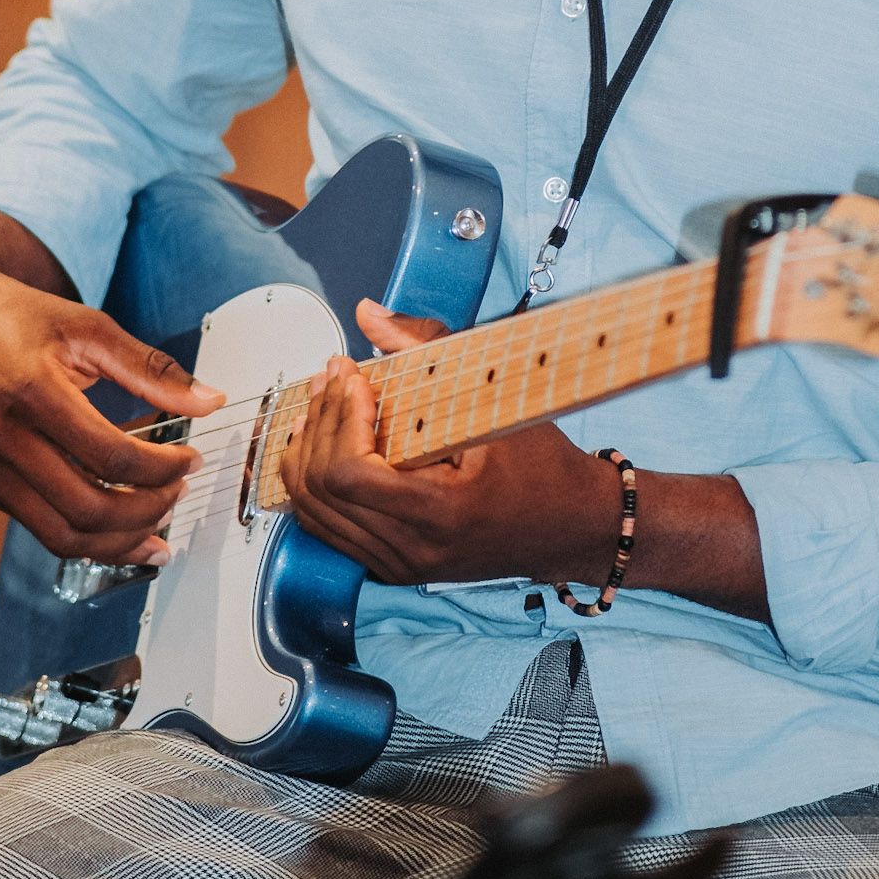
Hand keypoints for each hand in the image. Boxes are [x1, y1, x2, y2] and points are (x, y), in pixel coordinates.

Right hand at [0, 209, 224, 565]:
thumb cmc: (19, 318)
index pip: (110, 457)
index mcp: (32, 394)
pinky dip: (86, 537)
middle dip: (147, 512)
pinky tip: (118, 527)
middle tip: (180, 493)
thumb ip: (150, 367)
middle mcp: (3, 441)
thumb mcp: (89, 327)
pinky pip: (40, 529)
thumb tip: (210, 400)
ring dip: (119, 542)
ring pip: (61, 537)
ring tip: (159, 528)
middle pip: (87, 510)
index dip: (162, 468)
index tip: (191, 458)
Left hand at [280, 302, 622, 585]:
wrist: (570, 524)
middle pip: (321, 490)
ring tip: (322, 403)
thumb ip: (426, 349)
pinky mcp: (394, 565)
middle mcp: (411, 549)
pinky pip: (328, 528)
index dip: (341, 419)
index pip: (349, 475)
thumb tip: (369, 314)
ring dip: (309, 450)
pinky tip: (325, 443)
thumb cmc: (543, 466)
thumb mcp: (494, 401)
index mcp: (439, 512)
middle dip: (320, 422)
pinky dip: (315, 483)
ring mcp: (399, 564)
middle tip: (332, 377)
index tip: (355, 378)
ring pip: (314, 512)